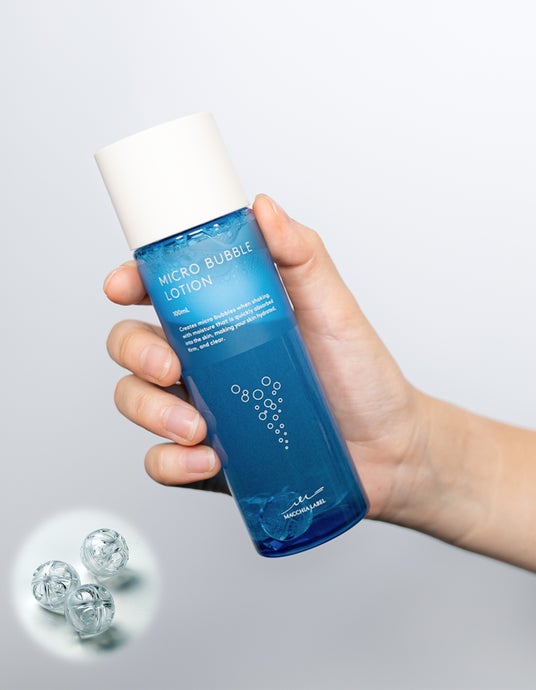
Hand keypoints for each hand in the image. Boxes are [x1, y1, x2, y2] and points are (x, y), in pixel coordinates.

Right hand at [104, 194, 425, 520]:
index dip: (130, 282)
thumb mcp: (334, 308)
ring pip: (136, 400)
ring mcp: (203, 407)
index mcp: (226, 317)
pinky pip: (162, 459)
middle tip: (169, 367)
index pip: (161, 291)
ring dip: (149, 411)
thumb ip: (301, 255)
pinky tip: (206, 458)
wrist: (387, 448)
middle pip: (133, 344)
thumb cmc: (361, 376)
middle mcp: (206, 359)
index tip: (122, 285)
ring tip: (195, 426)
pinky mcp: (208, 454)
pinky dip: (171, 461)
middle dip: (135, 353)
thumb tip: (264, 208)